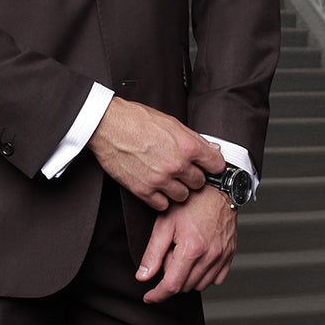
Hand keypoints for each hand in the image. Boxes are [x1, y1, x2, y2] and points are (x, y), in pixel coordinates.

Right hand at [87, 97, 224, 209]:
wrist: (108, 125)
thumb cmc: (137, 119)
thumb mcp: (171, 122)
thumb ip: (194, 138)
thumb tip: (212, 149)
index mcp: (187, 146)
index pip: (216, 165)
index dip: (212, 165)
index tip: (207, 165)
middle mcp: (177, 165)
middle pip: (199, 183)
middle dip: (193, 176)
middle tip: (182, 169)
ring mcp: (160, 179)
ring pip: (183, 196)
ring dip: (178, 189)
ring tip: (167, 177)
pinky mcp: (143, 190)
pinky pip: (163, 205)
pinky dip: (161, 197)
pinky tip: (156, 185)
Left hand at [136, 186, 236, 302]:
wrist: (216, 186)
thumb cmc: (189, 201)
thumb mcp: (164, 223)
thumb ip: (153, 254)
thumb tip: (143, 277)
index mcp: (192, 249)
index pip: (172, 286)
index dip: (157, 295)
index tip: (149, 297)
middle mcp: (210, 256)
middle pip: (185, 286)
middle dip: (172, 276)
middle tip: (168, 252)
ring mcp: (223, 256)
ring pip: (200, 284)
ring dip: (187, 276)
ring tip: (182, 250)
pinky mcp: (230, 254)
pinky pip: (216, 278)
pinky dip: (203, 274)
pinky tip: (196, 257)